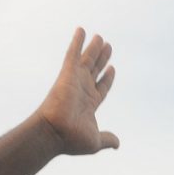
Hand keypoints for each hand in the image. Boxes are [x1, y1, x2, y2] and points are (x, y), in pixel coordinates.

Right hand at [35, 28, 118, 155]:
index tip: (112, 68)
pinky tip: (82, 30)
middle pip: (95, 70)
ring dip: (94, 48)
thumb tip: (117, 144)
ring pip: (87, 60)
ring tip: (100, 37)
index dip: (107, 78)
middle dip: (102, 59)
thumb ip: (107, 138)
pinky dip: (77, 42)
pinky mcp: (67, 74)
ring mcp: (75, 81)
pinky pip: (73, 54)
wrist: (56, 132)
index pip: (101, 87)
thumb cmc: (72, 139)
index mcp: (90, 104)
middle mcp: (83, 90)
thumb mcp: (96, 141)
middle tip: (108, 46)